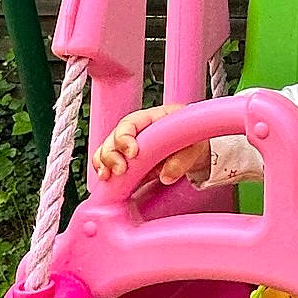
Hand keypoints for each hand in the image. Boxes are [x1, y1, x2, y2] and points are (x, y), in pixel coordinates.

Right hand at [93, 103, 210, 185]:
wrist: (192, 149)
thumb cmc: (192, 140)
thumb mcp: (194, 147)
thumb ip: (182, 160)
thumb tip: (166, 176)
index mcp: (150, 119)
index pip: (130, 123)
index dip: (126, 137)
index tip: (132, 153)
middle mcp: (135, 130)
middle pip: (113, 137)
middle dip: (112, 154)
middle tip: (120, 170)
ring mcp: (127, 145)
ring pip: (106, 150)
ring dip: (103, 162)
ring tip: (108, 175)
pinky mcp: (125, 160)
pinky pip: (107, 162)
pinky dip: (103, 169)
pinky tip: (104, 178)